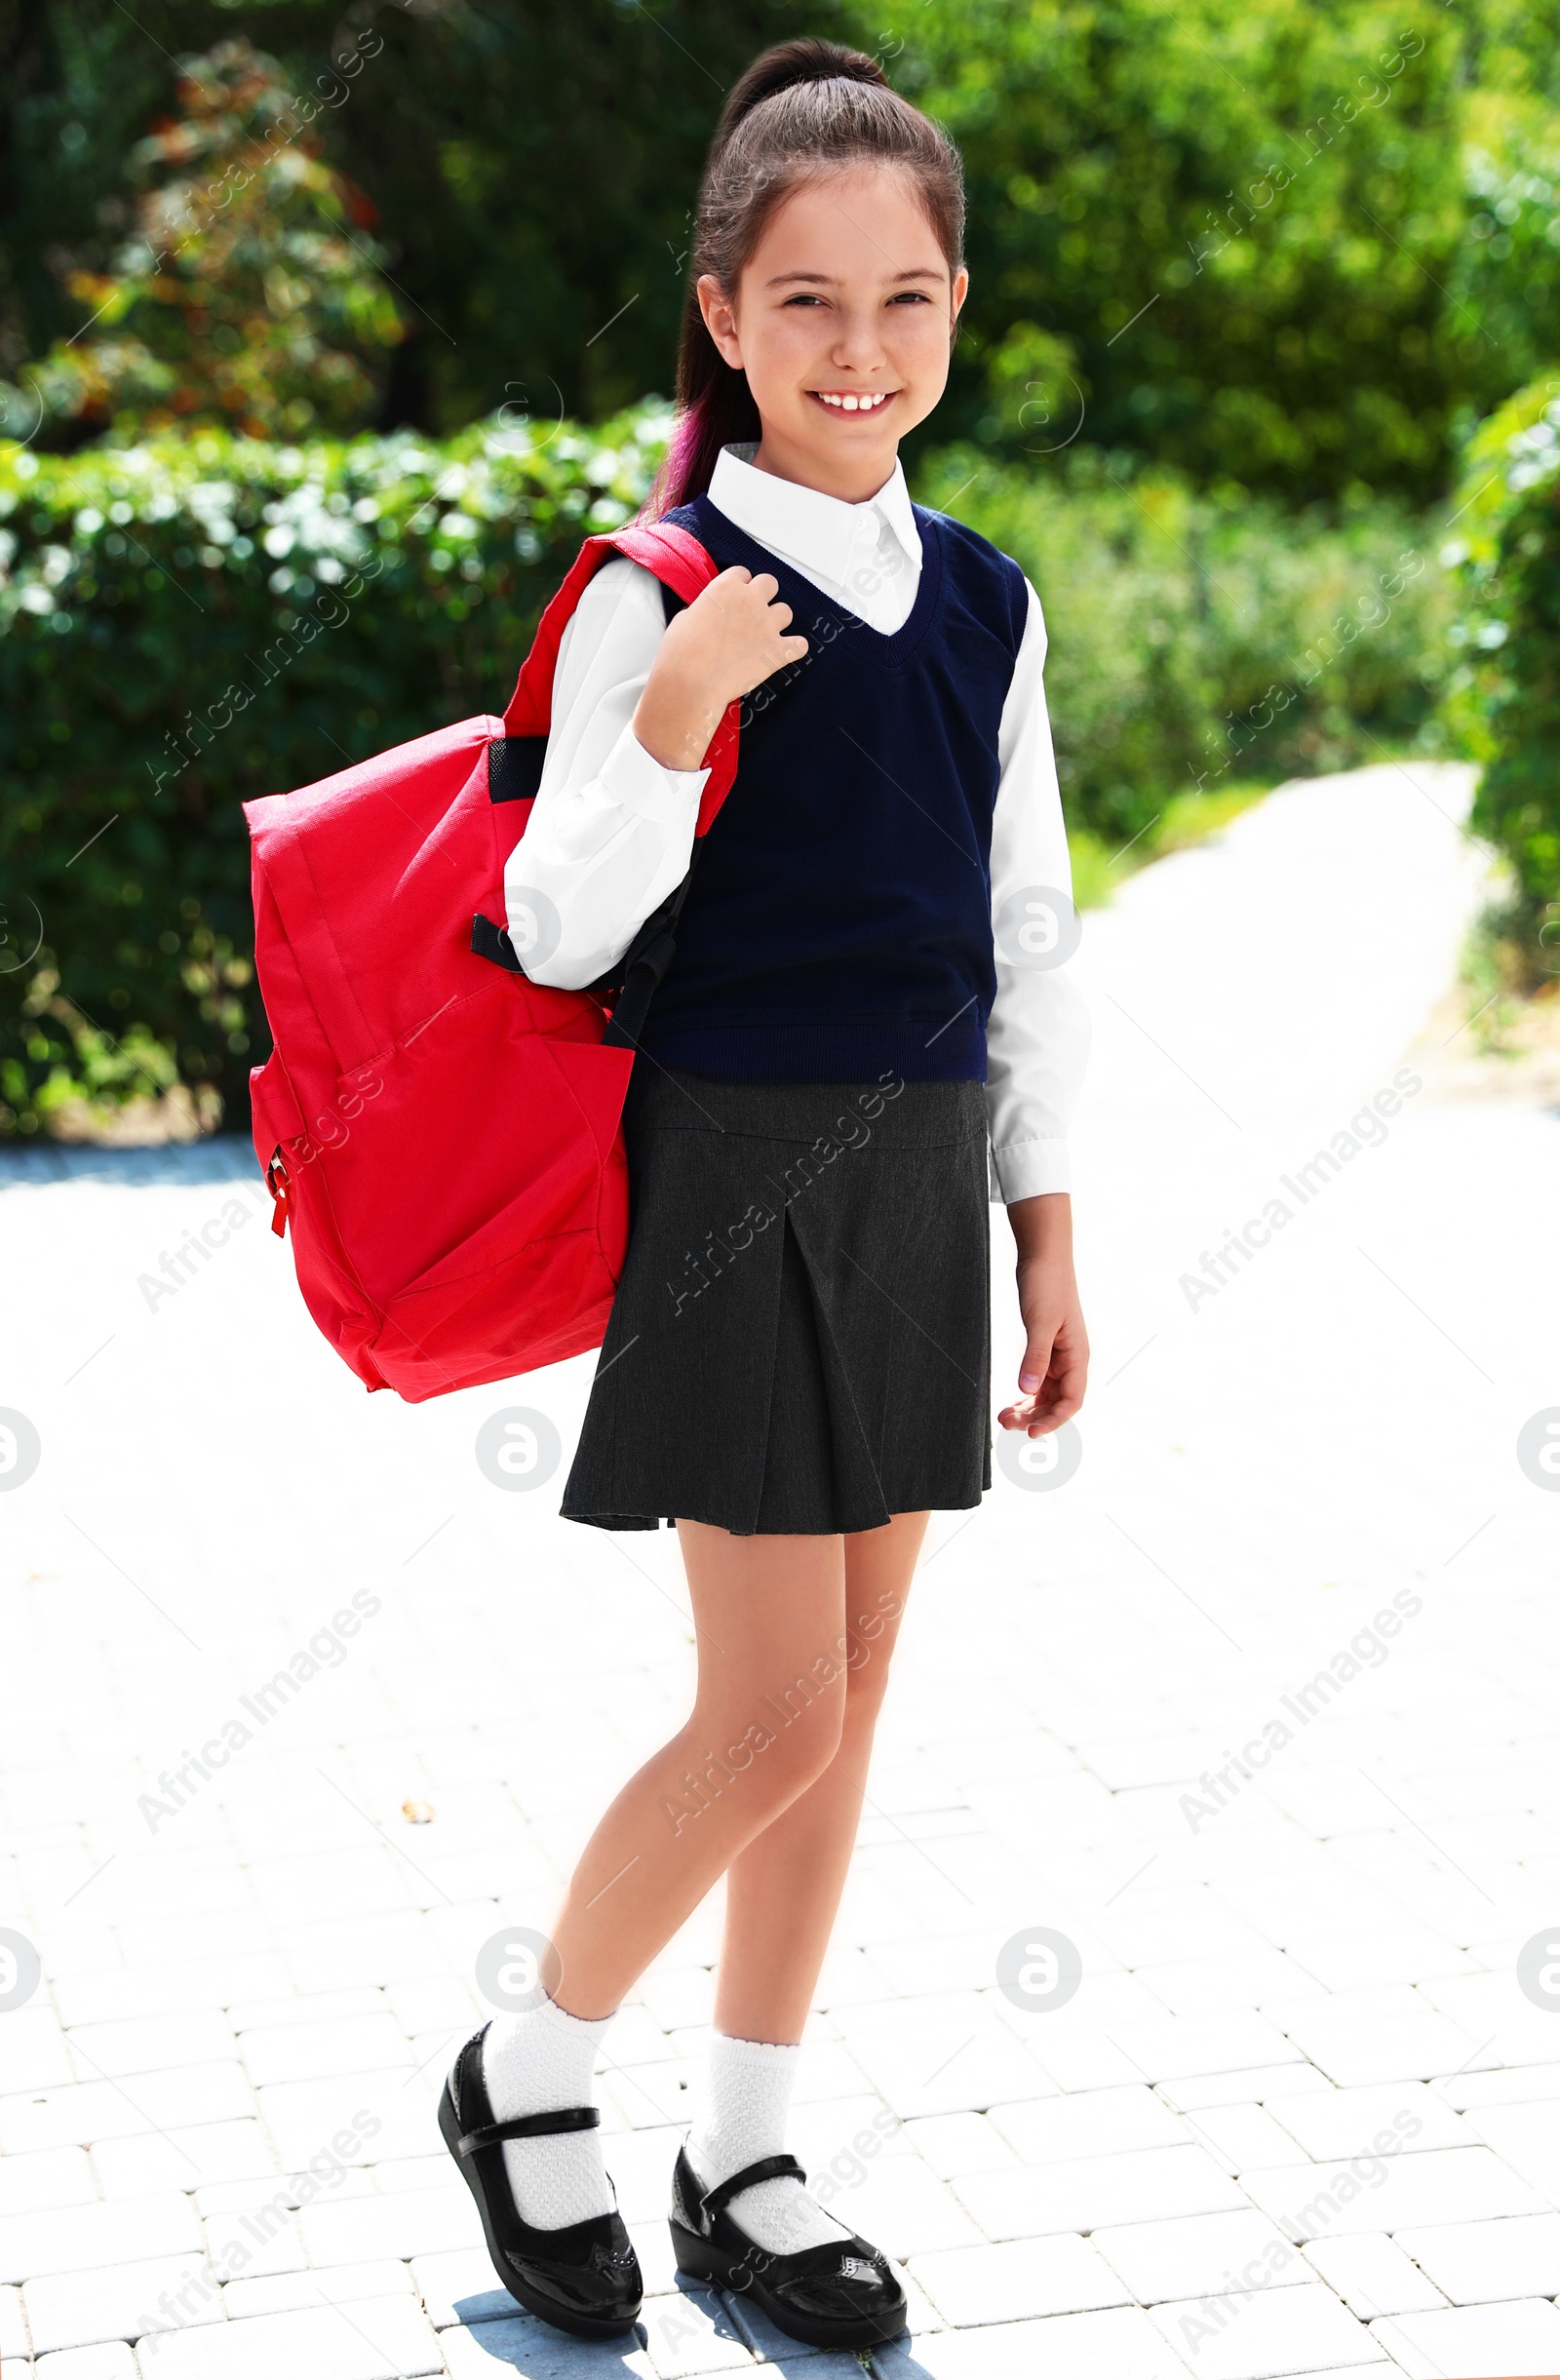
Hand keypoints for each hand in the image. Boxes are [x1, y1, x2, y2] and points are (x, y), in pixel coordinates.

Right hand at [634, 568, 807, 770]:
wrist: (691, 681)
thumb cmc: (681, 651)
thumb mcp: (684, 617)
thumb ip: (705, 608)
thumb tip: (708, 614)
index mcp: (727, 587)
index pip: (743, 573)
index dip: (739, 587)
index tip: (733, 600)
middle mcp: (751, 600)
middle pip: (770, 583)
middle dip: (763, 596)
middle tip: (752, 613)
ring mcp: (767, 625)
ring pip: (786, 611)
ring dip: (777, 621)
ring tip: (764, 636)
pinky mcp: (777, 651)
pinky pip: (800, 645)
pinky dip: (794, 649)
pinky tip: (785, 653)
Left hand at [997, 1193, 1088, 1436]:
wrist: (1043, 1257)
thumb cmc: (1047, 1286)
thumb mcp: (1040, 1323)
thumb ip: (1035, 1358)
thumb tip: (1028, 1390)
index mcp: (1077, 1356)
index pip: (1071, 1401)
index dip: (1053, 1421)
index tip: (1030, 1433)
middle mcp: (1071, 1360)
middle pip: (1057, 1402)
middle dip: (1034, 1416)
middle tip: (1006, 1424)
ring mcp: (1058, 1356)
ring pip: (1046, 1394)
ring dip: (1028, 1408)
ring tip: (1004, 1417)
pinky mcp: (1045, 1348)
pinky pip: (1038, 1381)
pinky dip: (1026, 1394)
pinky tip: (1012, 1401)